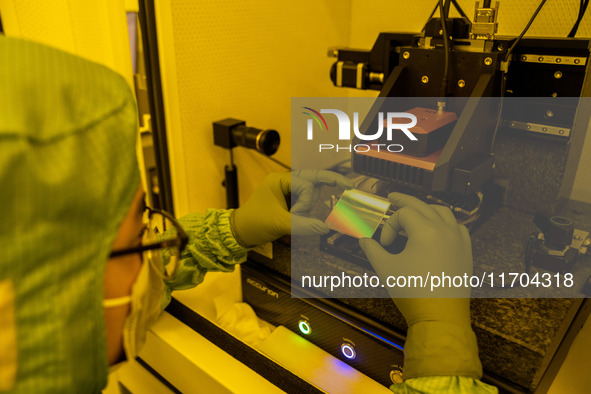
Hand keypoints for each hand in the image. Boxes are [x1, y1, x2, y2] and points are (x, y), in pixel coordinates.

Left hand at [231, 170, 351, 246]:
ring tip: (295, 216)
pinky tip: (311, 208)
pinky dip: (310, 205)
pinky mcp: (290, 200)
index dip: (306, 202)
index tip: (294, 215)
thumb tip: (325, 229)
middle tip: (348, 185)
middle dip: (330, 180)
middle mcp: (285, 181)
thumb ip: (303, 225)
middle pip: (314, 178)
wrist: (240, 232)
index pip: (306, 185)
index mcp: (280, 179)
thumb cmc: (253, 223)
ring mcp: (288, 190)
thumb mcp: (279, 224)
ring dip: (310, 203)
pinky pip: (308, 198)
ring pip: (313, 190)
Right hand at [359, 193, 481, 378]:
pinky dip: (446, 223)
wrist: (440, 317)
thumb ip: (372, 250)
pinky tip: (439, 228)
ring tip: (415, 211)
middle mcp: (444, 230)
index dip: (390, 225)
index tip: (385, 244)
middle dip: (405, 200)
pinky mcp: (466, 252)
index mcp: (425, 231)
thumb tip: (363, 241)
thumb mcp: (385, 269)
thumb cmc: (414, 292)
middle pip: (422, 205)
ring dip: (426, 209)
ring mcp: (458, 240)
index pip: (403, 214)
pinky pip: (458, 227)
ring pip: (443, 212)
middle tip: (392, 196)